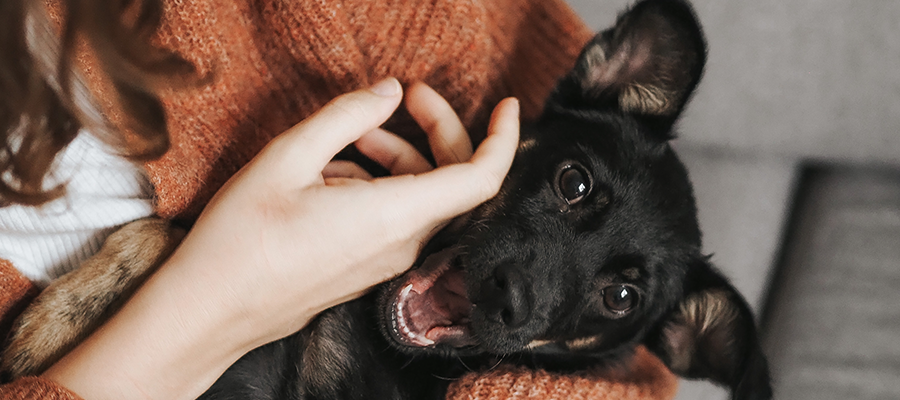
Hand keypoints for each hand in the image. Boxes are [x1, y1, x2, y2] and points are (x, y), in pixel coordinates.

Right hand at [42, 78, 519, 399]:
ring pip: (421, 198)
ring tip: (352, 136)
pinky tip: (332, 172)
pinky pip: (396, 219)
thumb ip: (346, 117)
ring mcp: (386, 261)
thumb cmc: (241, 239)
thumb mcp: (287, 158)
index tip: (504, 105)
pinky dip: (380, 183)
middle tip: (404, 96)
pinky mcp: (369, 268)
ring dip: (399, 156)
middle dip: (437, 130)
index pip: (481, 179)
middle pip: (452, 181)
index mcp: (394, 216)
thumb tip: (388, 92)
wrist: (210, 312)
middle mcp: (402, 244)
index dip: (502, 138)